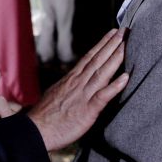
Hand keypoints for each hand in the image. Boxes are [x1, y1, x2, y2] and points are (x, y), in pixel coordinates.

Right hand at [27, 28, 128, 150]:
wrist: (35, 131)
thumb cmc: (44, 116)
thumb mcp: (56, 94)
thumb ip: (68, 86)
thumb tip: (73, 81)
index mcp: (70, 79)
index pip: (89, 57)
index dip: (102, 44)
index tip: (112, 33)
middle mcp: (77, 83)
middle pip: (98, 60)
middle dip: (112, 44)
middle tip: (125, 30)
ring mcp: (83, 95)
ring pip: (102, 72)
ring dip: (115, 57)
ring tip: (126, 44)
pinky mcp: (87, 110)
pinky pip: (103, 96)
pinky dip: (114, 86)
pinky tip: (125, 77)